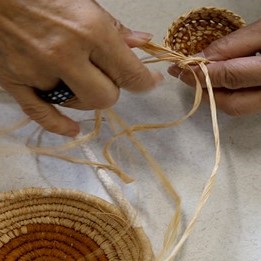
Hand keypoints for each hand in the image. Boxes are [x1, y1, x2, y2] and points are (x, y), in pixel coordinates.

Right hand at [0, 0, 160, 135]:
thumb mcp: (85, 3)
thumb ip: (116, 29)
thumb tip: (142, 43)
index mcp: (89, 31)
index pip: (130, 73)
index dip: (146, 82)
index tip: (151, 81)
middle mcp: (65, 55)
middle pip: (106, 98)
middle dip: (113, 89)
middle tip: (107, 76)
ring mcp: (38, 72)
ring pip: (79, 105)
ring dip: (86, 96)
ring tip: (78, 78)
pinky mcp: (16, 82)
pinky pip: (42, 116)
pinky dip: (59, 125)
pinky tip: (72, 129)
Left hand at [168, 19, 260, 115]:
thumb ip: (232, 46)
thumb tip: (199, 60)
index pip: (231, 77)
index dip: (201, 73)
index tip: (179, 68)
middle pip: (232, 103)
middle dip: (204, 90)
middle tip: (185, 76)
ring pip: (237, 107)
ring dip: (213, 95)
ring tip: (197, 78)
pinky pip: (245, 104)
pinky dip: (227, 94)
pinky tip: (218, 82)